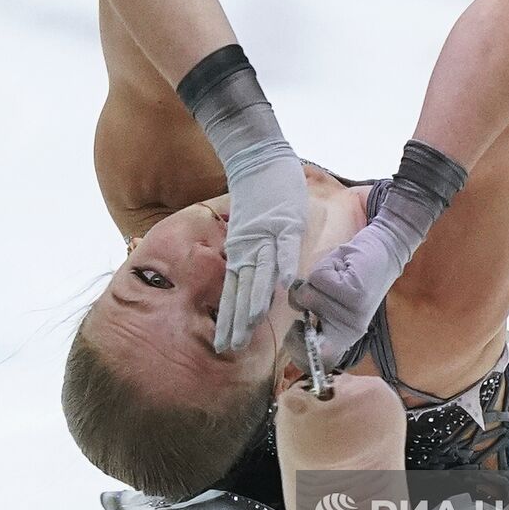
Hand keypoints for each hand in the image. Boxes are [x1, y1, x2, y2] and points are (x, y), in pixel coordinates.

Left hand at [215, 141, 306, 351]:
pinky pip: (286, 248)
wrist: (259, 161)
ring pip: (260, 274)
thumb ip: (247, 257)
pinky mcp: (285, 223)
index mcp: (239, 253)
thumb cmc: (256, 198)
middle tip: (230, 348)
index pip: (231, 293)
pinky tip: (285, 287)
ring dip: (256, 300)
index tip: (222, 345)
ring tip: (250, 325)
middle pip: (242, 291)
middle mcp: (248, 249)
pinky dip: (285, 265)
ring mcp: (266, 237)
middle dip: (236, 321)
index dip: (227, 319)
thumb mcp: (245, 231)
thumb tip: (251, 286)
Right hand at [282, 222, 402, 369]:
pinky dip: (323, 267)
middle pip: (305, 329)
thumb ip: (313, 310)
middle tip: (313, 290)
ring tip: (333, 276)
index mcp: (343, 335)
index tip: (297, 327)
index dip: (297, 349)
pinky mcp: (353, 293)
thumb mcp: (331, 299)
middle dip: (301, 305)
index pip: (317, 360)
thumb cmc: (353, 275)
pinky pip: (317, 279)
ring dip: (314, 281)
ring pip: (307, 297)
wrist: (384, 250)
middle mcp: (349, 330)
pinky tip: (340, 266)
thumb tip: (296, 308)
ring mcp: (352, 313)